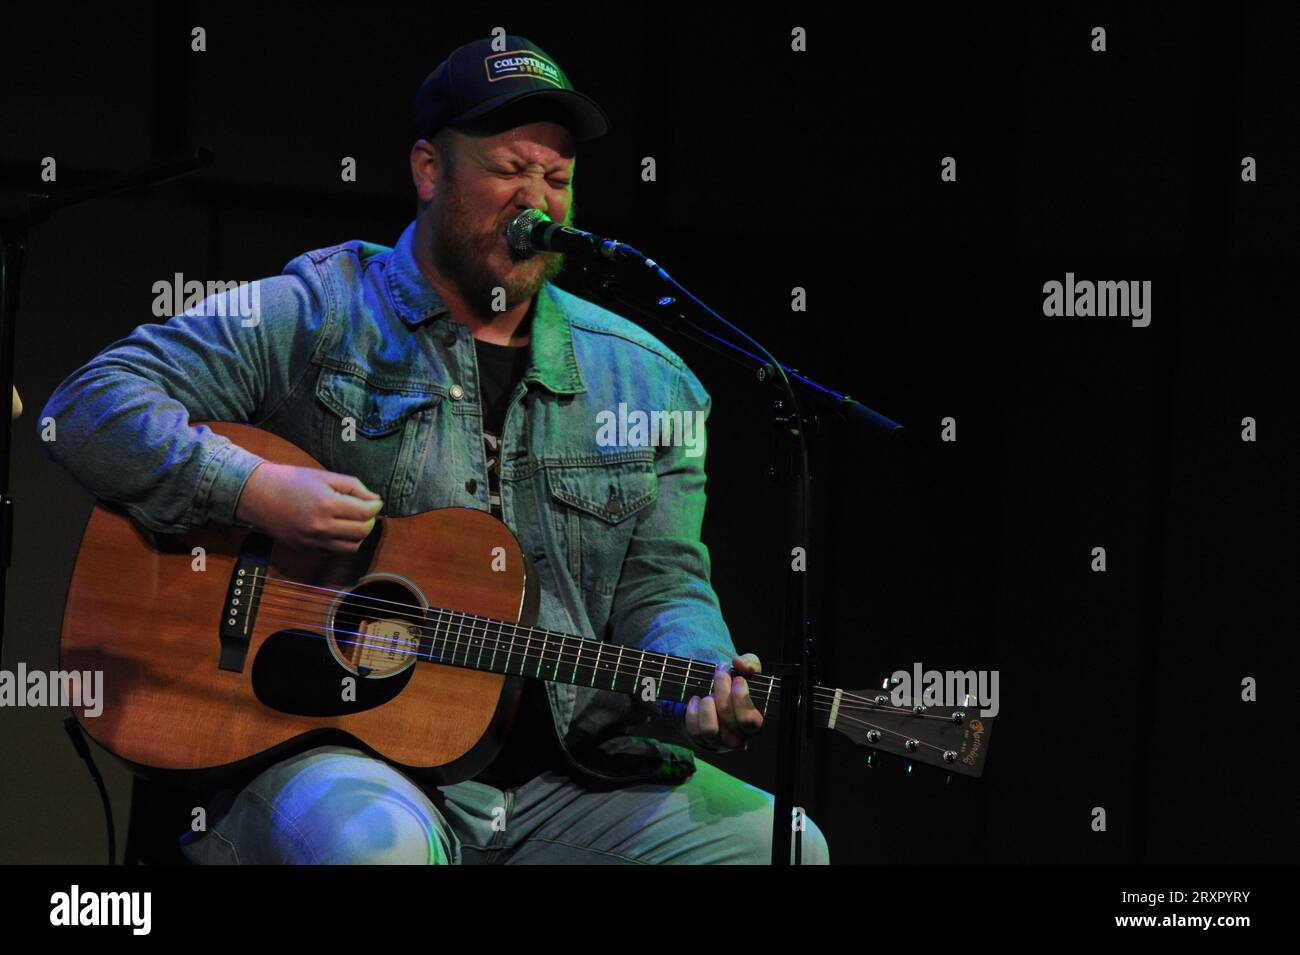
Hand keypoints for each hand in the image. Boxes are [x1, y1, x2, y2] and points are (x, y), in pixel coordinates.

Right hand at [235, 461, 383, 553]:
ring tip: (354, 521)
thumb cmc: (292, 480)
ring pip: (351, 547)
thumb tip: (375, 500)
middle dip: (369, 521)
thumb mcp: (325, 476)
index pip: (365, 513)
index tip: (376, 501)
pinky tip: (338, 528)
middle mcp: (321, 527)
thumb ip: (353, 486)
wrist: (258, 495)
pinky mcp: (305, 549)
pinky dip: (342, 542)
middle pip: (362, 532)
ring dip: (358, 535)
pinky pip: (333, 551)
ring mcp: (312, 541)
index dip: (376, 506)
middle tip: (366, 510)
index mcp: (327, 505)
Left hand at [684, 653, 763, 752]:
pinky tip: (696, 700)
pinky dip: (692, 711)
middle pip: (727, 715)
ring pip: (709, 728)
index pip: (748, 720)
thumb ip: (750, 664)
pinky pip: (693, 729)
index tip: (738, 679)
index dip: (741, 698)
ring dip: (707, 704)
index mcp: (753, 725)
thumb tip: (739, 663)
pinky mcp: (700, 739)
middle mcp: (737, 738)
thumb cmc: (736, 688)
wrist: (718, 700)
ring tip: (709, 694)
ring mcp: (718, 741)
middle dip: (722, 689)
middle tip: (721, 673)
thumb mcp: (748, 674)